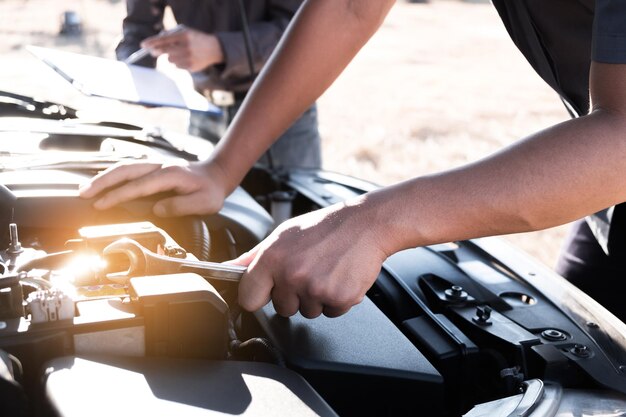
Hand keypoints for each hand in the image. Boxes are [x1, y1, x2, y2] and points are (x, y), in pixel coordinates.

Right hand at [78, 160, 227, 216]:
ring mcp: (155, 165)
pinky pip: (129, 169)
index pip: (138, 186)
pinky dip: (112, 175)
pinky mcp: (152, 168)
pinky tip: (101, 182)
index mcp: (170, 175)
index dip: (118, 195)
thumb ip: (181, 206)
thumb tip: (157, 209)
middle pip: (125, 170)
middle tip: (83, 193)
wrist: (217, 174)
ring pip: (124, 167)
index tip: (101, 204)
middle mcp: (159, 166)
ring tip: (85, 189)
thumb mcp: (204, 202)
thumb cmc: (210, 190)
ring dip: (103, 177)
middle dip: (102, 181)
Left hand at [142, 26, 223, 71]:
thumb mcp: (185, 32)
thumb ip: (170, 36)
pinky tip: (187, 59)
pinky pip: (177, 66)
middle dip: (156, 51)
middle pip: (165, 51)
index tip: (143, 45)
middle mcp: (187, 46)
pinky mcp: (191, 67)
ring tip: (179, 53)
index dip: (152, 42)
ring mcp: (190, 58)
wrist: (214, 48)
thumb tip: (154, 44)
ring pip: (170, 60)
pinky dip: (178, 62)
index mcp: (185, 35)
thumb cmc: (195, 38)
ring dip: (170, 57)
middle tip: (152, 52)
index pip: (164, 39)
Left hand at [233, 199, 388, 317]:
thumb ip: (254, 257)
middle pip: (282, 309)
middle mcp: (292, 275)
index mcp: (272, 258)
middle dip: (293, 296)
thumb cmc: (324, 227)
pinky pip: (331, 313)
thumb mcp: (283, 234)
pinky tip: (339, 277)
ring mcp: (315, 289)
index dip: (258, 296)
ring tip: (325, 271)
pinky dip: (336, 300)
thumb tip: (228, 269)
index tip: (266, 291)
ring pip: (307, 312)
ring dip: (316, 298)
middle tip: (308, 271)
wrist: (365, 224)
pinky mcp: (338, 298)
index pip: (248, 298)